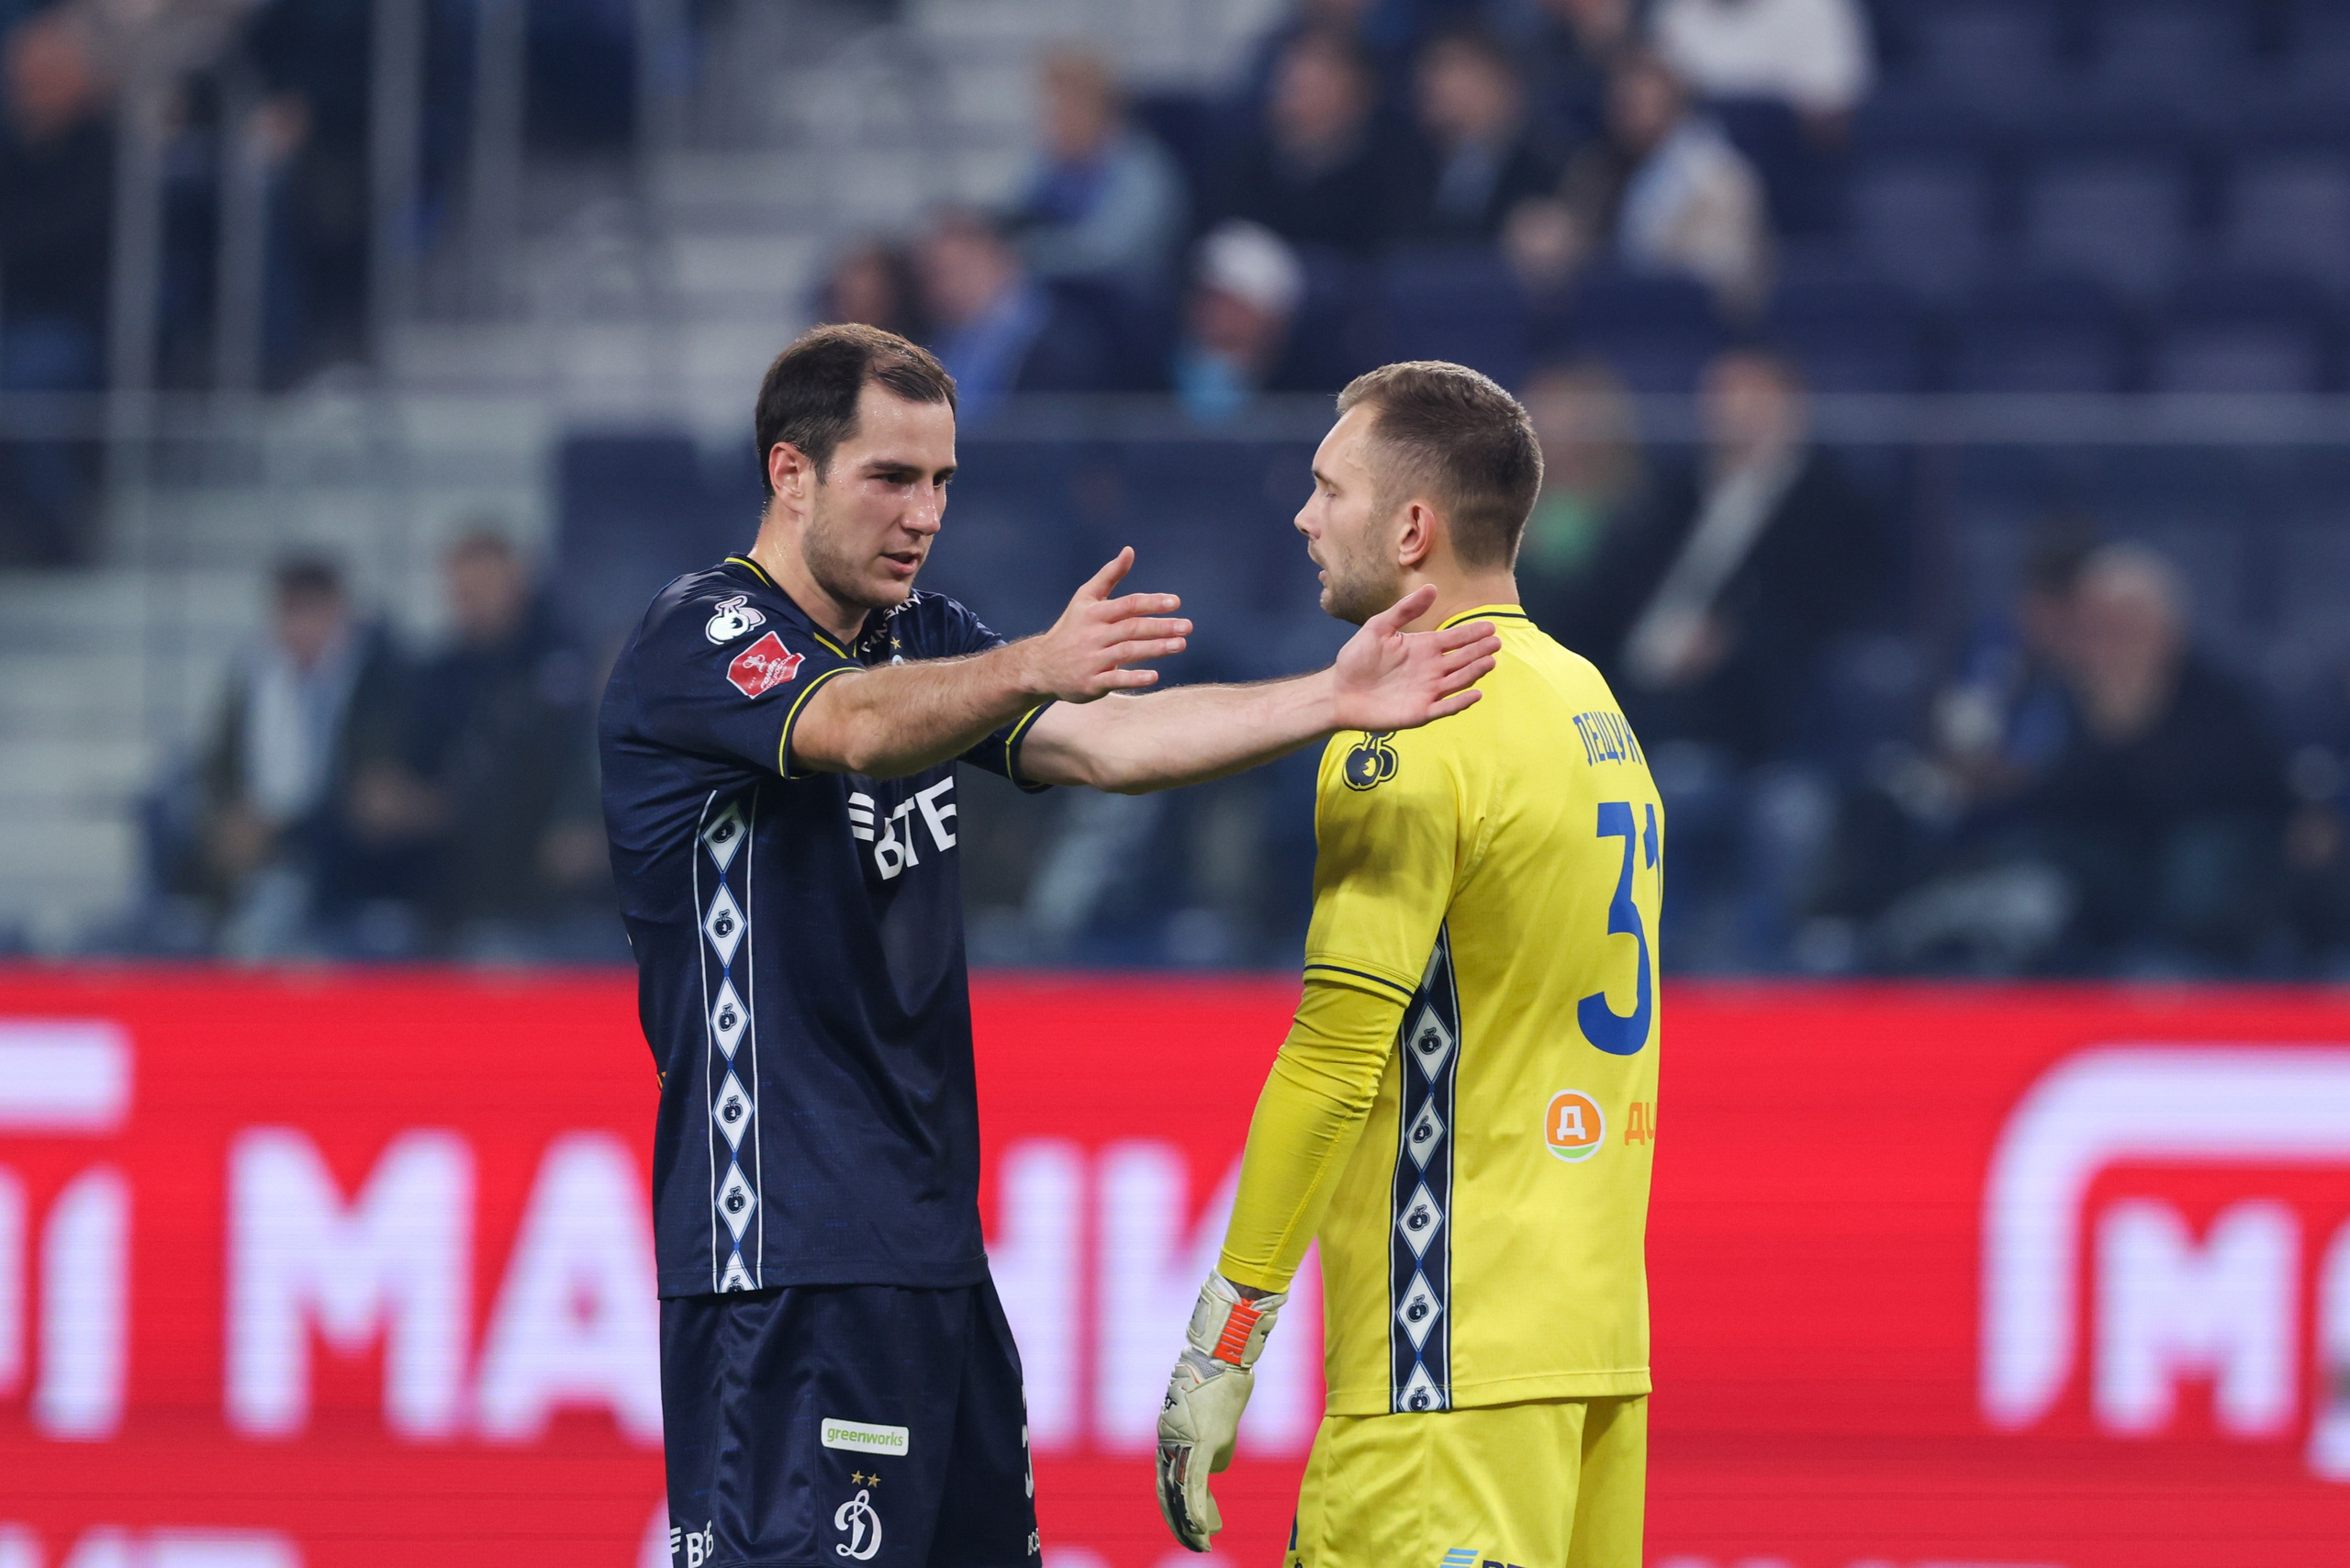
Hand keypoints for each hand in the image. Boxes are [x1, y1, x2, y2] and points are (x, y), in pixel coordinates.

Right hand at [1018, 548, 1191, 703]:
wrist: (1041, 666)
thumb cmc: (1071, 628)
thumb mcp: (1085, 599)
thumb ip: (1109, 575)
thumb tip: (1130, 550)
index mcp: (1094, 613)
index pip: (1127, 605)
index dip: (1152, 602)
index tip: (1176, 602)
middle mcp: (1093, 635)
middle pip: (1131, 628)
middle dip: (1160, 627)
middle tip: (1187, 627)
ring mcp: (1091, 660)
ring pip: (1127, 652)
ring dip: (1155, 649)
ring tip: (1180, 645)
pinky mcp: (1091, 683)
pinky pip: (1115, 680)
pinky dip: (1134, 678)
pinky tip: (1154, 676)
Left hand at [1156, 1274, 1286, 1552]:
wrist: (1226, 1354)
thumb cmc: (1225, 1381)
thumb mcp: (1218, 1421)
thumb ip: (1213, 1446)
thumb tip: (1214, 1469)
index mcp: (1170, 1436)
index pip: (1165, 1480)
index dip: (1173, 1506)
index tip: (1186, 1525)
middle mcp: (1168, 1441)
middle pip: (1166, 1490)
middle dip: (1178, 1521)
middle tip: (1193, 1543)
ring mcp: (1182, 1442)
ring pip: (1178, 1492)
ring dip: (1189, 1523)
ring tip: (1201, 1544)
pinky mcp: (1199, 1442)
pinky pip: (1193, 1484)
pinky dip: (1196, 1511)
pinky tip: (1204, 1530)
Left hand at [1328, 585, 1500, 734]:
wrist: (1339, 691)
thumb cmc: (1357, 659)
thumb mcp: (1378, 627)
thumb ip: (1404, 610)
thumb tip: (1432, 588)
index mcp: (1423, 647)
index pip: (1454, 639)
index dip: (1472, 633)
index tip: (1490, 626)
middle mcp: (1430, 669)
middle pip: (1462, 659)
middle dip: (1479, 650)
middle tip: (1495, 642)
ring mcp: (1428, 691)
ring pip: (1458, 681)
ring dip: (1474, 672)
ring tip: (1490, 662)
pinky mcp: (1421, 712)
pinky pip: (1446, 707)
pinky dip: (1461, 702)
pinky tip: (1475, 694)